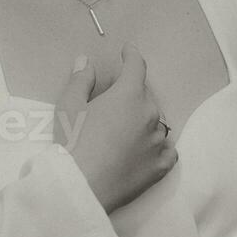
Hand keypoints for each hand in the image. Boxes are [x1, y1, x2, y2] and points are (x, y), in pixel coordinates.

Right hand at [54, 43, 175, 212]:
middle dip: (132, 93)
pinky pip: (167, 150)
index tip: (128, 50)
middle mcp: (150, 115)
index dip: (132, 55)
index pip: (136, 67)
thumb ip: (80, 80)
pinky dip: (159, 145)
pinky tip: (148, 148)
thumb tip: (85, 62)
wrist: (82, 187)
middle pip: (145, 95)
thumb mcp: (68, 106)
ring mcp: (158, 142)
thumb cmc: (72, 142)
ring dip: (143, 120)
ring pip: (156, 123)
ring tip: (125, 128)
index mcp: (129, 95)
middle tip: (113, 101)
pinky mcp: (160, 167)